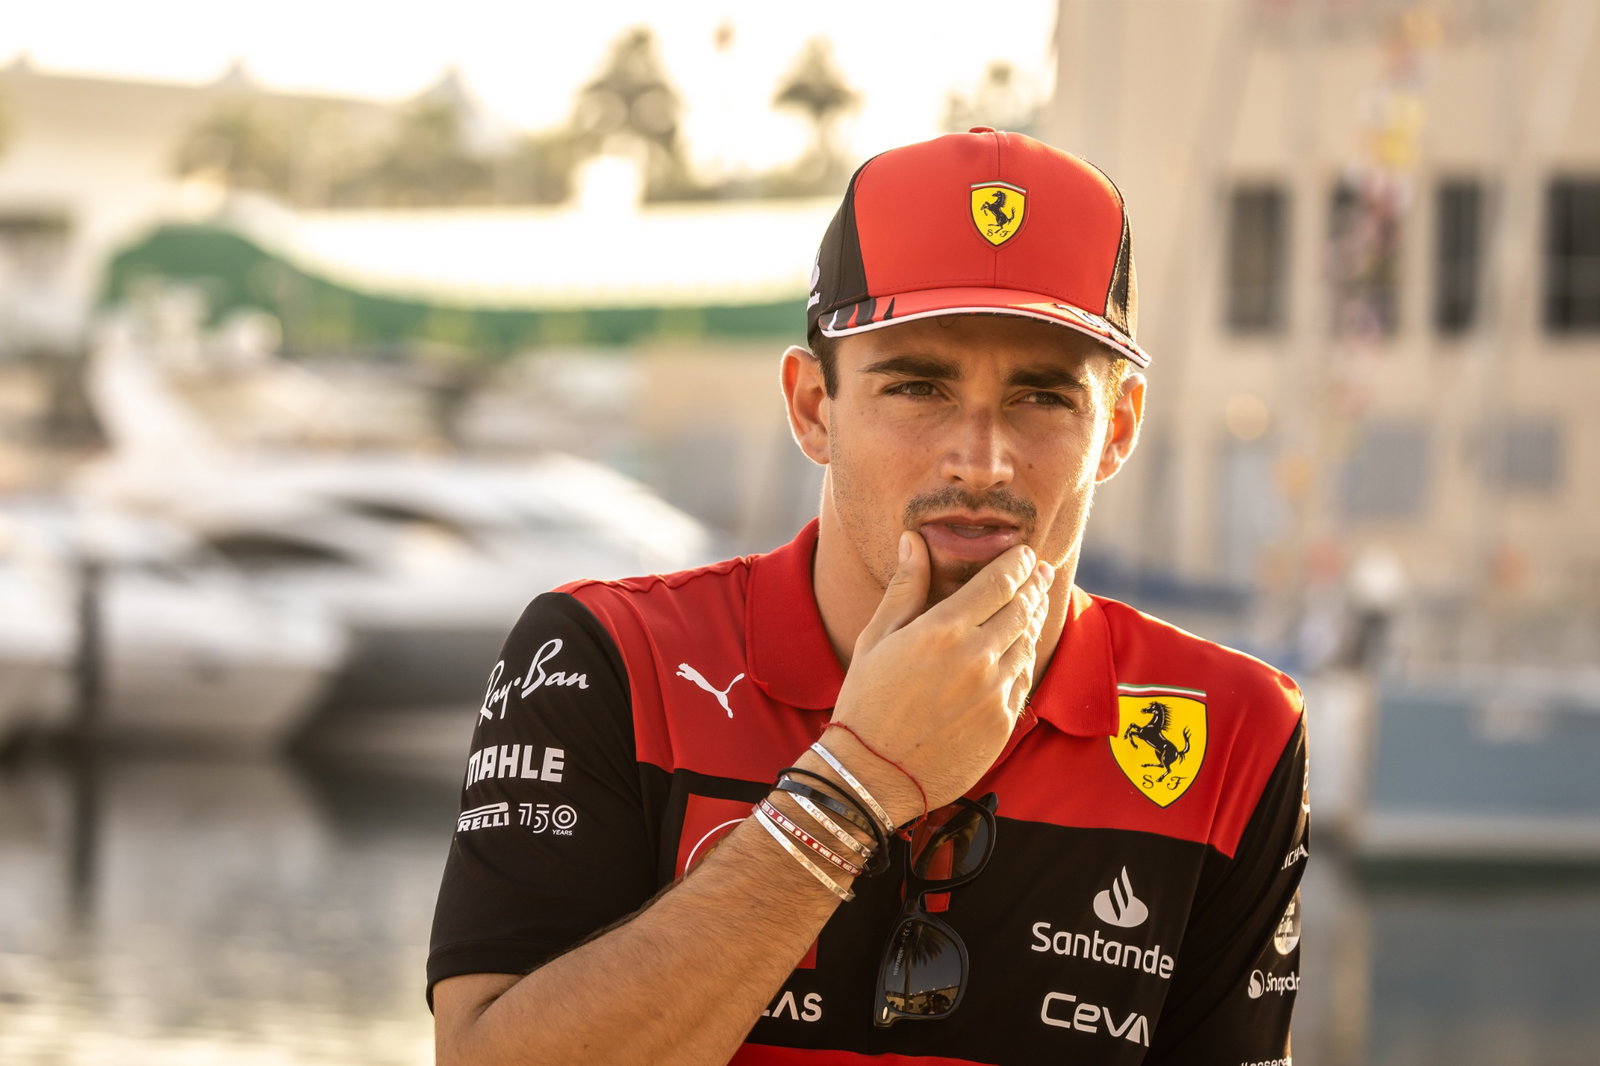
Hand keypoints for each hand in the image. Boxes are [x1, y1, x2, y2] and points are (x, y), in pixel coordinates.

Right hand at [824, 529, 1052, 817]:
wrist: (873, 773)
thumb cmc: (865, 701)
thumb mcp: (876, 637)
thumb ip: (905, 586)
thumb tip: (914, 540)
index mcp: (943, 630)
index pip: (999, 582)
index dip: (1018, 562)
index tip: (1026, 552)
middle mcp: (977, 657)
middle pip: (1022, 608)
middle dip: (1035, 583)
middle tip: (1043, 570)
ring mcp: (994, 692)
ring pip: (1028, 643)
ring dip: (1034, 618)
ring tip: (1035, 602)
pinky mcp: (1003, 722)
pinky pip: (1024, 679)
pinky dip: (1026, 657)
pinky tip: (1021, 647)